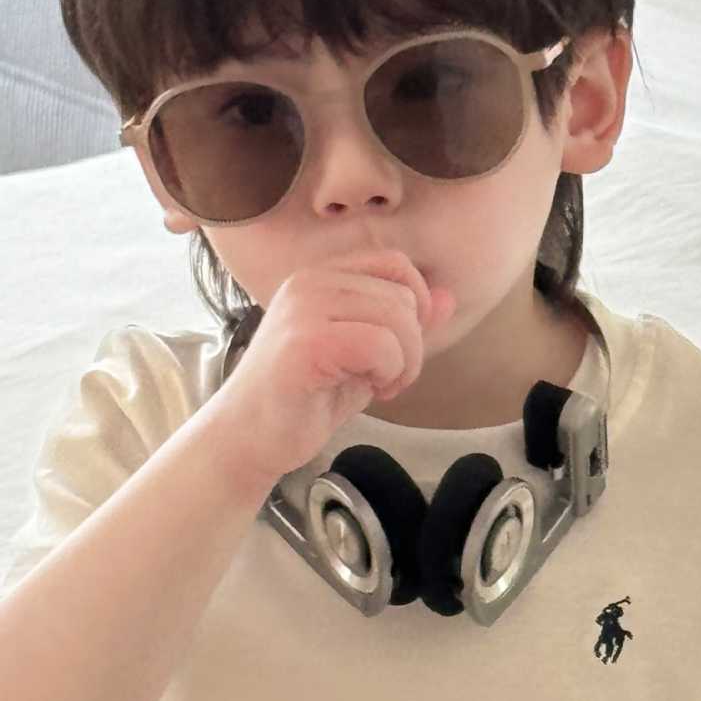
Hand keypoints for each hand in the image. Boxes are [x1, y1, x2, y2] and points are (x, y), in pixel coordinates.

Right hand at [207, 248, 456, 493]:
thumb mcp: (366, 355)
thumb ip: (405, 325)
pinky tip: (368, 390)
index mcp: (321, 275)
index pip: (395, 263)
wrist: (251, 437)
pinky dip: (388, 373)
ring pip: (398, 318)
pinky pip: (381, 345)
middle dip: (413, 345)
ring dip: (404, 362)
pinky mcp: (306, 342)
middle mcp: (309, 281)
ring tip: (379, 385)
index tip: (400, 348)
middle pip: (403, 294)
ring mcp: (305, 307)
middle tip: (388, 379)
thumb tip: (448, 297)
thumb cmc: (307, 398)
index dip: (416, 306)